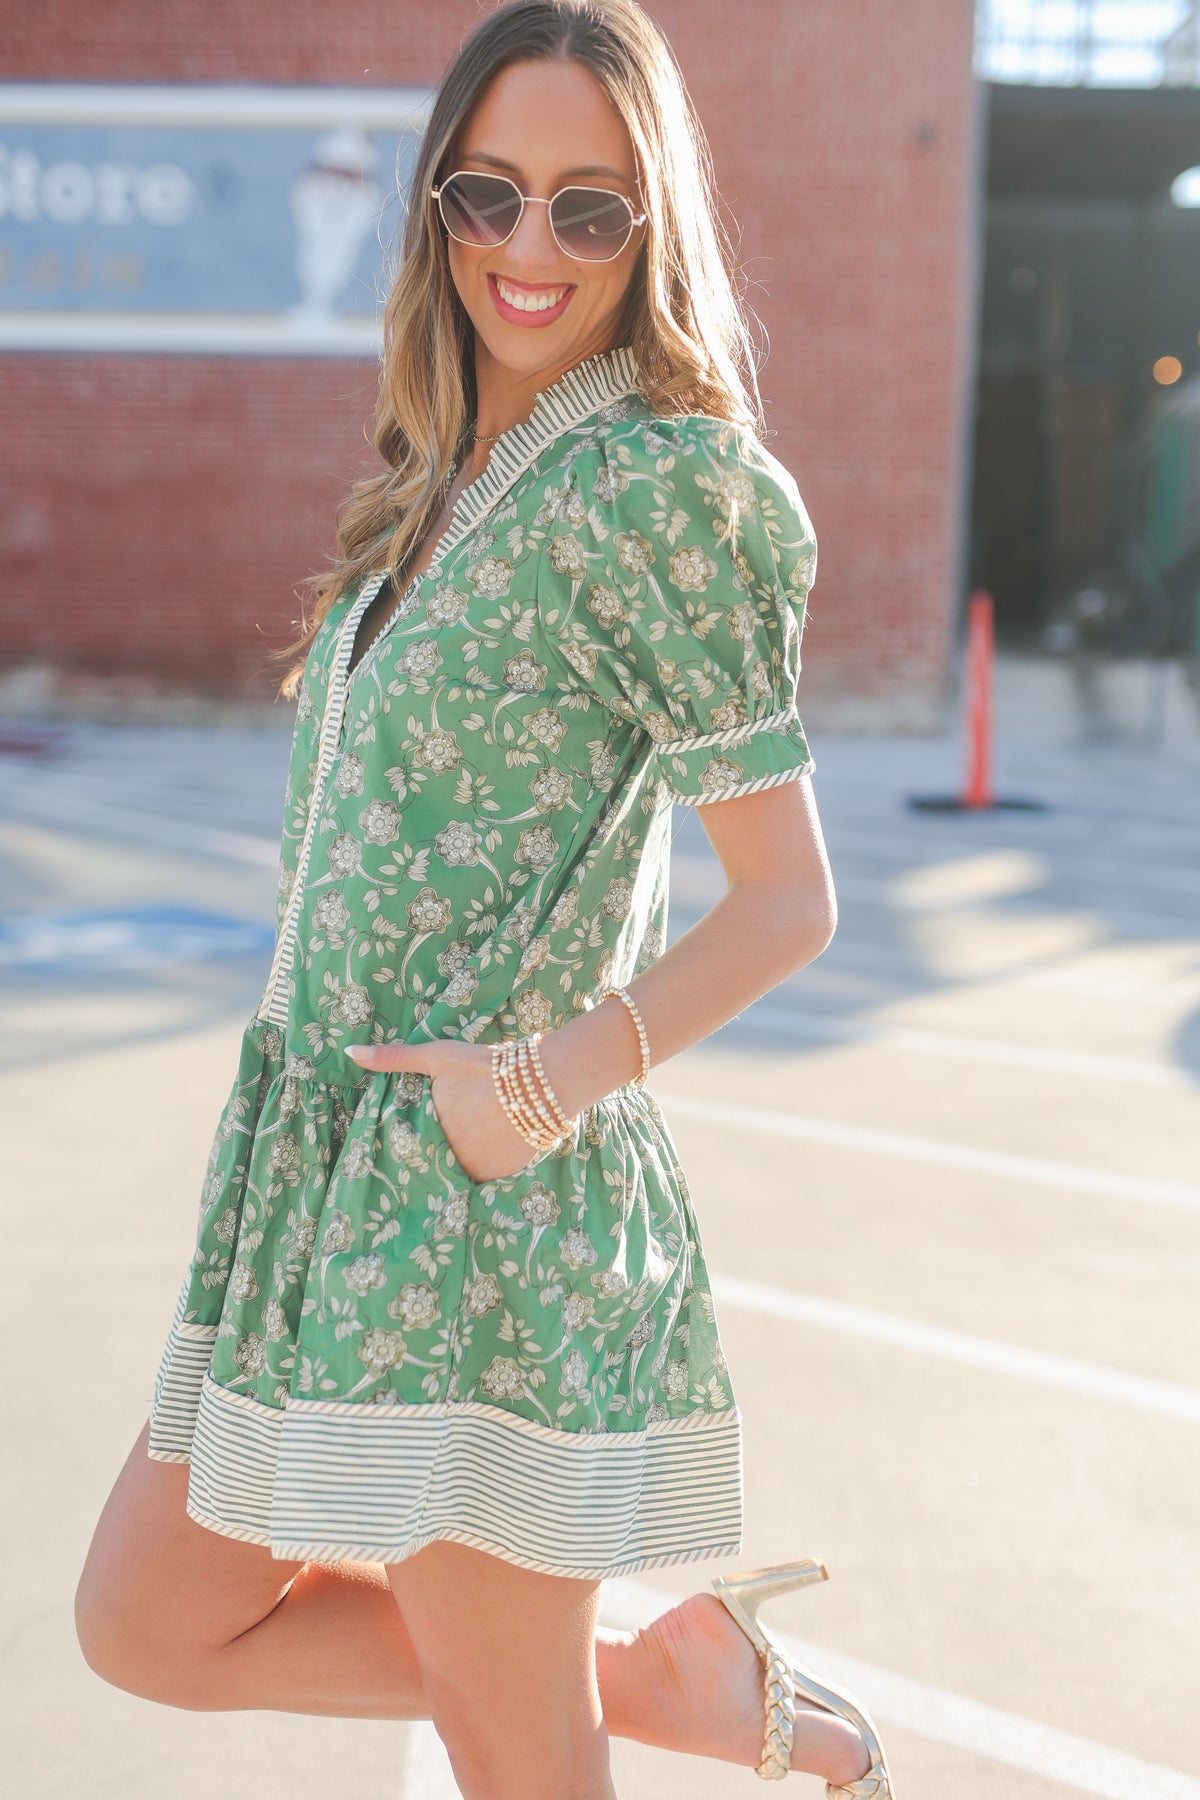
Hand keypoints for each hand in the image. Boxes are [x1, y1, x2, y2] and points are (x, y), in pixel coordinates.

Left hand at [345, 1038, 535, 1183]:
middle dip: (438, 1149)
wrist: (544, 1083)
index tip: (426, 1128)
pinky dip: (482, 1166)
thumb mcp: (436, 1056)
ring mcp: (474, 1169)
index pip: (411, 1140)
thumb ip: (394, 1058)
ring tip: (472, 1140)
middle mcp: (448, 1156)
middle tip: (455, 1130)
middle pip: (434, 1157)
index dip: (416, 1135)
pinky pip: (481, 1178)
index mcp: (429, 1129)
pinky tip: (489, 1148)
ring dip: (459, 1160)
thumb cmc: (485, 1066)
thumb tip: (350, 1053)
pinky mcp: (498, 1176)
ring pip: (456, 1170)